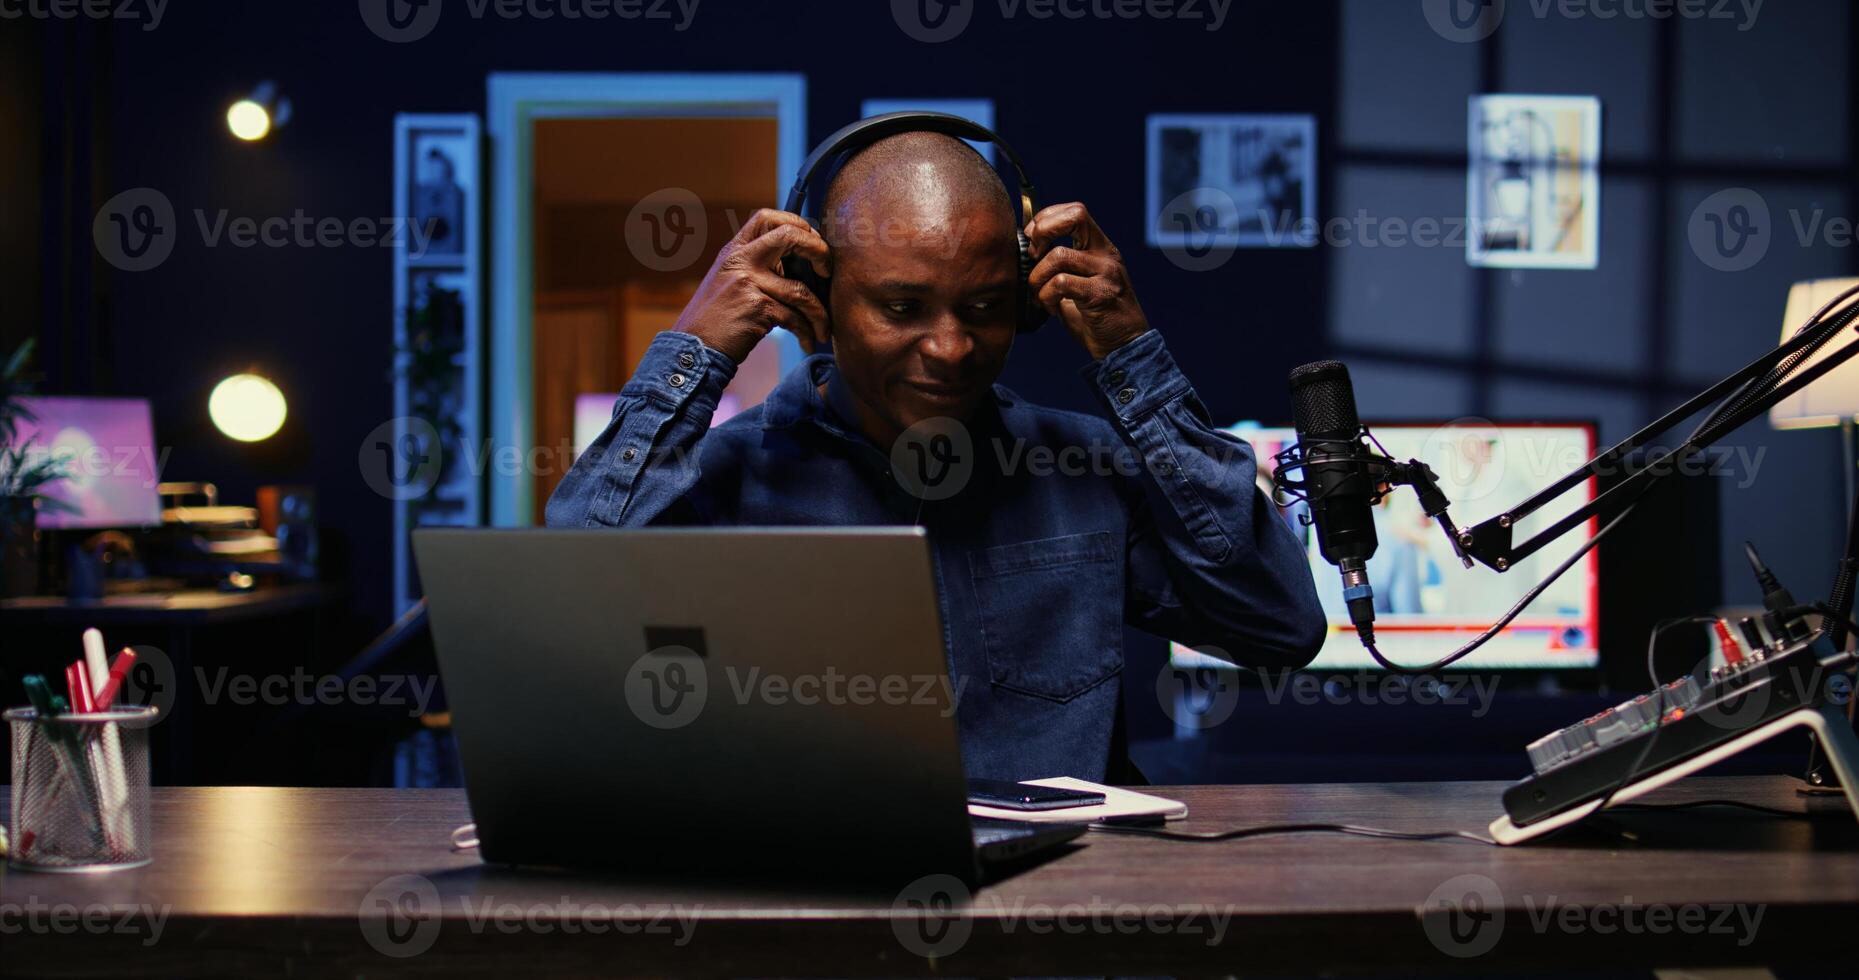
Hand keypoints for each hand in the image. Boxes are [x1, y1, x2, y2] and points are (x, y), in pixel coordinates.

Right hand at [672, 209, 830, 363]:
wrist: (694, 349)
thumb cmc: (717, 319)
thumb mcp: (730, 280)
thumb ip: (757, 266)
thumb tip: (801, 261)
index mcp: (735, 250)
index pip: (767, 216)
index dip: (797, 224)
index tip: (812, 244)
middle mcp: (741, 259)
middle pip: (790, 235)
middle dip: (820, 251)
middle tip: (827, 273)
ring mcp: (748, 282)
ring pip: (801, 290)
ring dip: (820, 313)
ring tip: (824, 329)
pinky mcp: (757, 308)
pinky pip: (796, 317)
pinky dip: (807, 331)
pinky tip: (809, 341)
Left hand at [1025, 202, 1149, 359]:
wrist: (1124, 345)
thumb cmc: (1095, 316)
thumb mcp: (1079, 282)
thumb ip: (1060, 264)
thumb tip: (1026, 249)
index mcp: (1100, 247)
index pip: (1075, 211)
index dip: (1047, 219)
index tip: (1033, 240)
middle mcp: (1106, 254)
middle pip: (1074, 216)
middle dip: (1044, 231)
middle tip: (1033, 256)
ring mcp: (1106, 273)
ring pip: (1058, 256)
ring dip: (1038, 278)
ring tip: (1041, 295)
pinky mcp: (1100, 294)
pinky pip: (1060, 283)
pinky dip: (1046, 297)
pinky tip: (1052, 309)